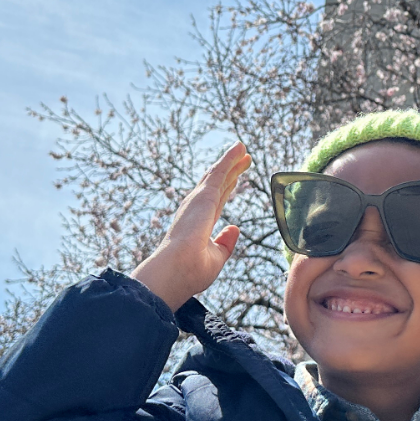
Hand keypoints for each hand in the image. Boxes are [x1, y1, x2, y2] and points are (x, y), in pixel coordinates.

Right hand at [131, 142, 251, 311]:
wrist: (176, 270)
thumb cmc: (190, 272)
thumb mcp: (215, 259)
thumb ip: (225, 244)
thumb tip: (235, 228)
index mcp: (199, 225)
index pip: (216, 203)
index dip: (227, 189)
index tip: (236, 179)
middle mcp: (197, 210)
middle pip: (217, 185)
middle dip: (231, 171)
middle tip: (243, 159)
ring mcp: (198, 202)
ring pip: (217, 175)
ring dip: (231, 161)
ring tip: (242, 149)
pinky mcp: (203, 196)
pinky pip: (219, 171)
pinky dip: (230, 158)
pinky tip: (240, 148)